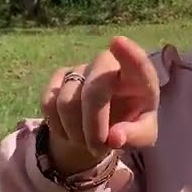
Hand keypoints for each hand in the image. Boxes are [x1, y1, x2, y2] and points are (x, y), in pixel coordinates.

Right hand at [40, 36, 160, 175]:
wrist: (104, 124)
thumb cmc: (130, 125)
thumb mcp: (143, 137)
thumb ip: (135, 137)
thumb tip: (114, 138)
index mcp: (138, 78)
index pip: (137, 63)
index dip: (128, 54)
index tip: (117, 42)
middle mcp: (109, 65)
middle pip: (94, 91)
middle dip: (93, 126)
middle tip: (99, 149)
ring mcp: (81, 68)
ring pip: (67, 102)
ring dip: (76, 133)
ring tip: (88, 143)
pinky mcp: (59, 76)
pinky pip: (49, 103)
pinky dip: (58, 127)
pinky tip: (71, 132)